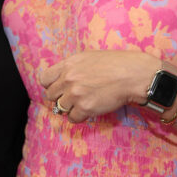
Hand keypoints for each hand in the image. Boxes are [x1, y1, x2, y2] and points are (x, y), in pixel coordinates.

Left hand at [41, 50, 160, 122]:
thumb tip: (62, 78)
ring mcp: (76, 94)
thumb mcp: (89, 57)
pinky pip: (73, 118)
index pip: (44, 79)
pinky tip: (90, 110)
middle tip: (74, 97)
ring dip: (70, 108)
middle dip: (61, 97)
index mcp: (68, 64)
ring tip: (83, 103)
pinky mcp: (85, 108)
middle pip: (50, 95)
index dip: (51, 85)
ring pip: (60, 108)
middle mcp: (68, 79)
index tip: (59, 88)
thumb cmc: (116, 64)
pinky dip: (80, 117)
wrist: (132, 75)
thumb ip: (72, 67)